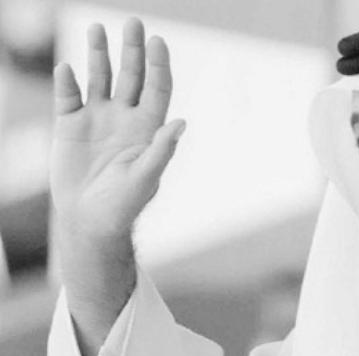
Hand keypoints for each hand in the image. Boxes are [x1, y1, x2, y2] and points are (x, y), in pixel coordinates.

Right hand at [50, 18, 184, 240]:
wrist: (89, 220)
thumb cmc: (124, 204)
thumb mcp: (146, 178)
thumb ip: (161, 149)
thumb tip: (181, 122)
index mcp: (148, 128)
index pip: (157, 89)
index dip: (159, 65)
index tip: (158, 41)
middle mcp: (124, 117)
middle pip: (131, 76)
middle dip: (132, 50)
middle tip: (134, 22)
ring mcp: (97, 118)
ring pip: (100, 78)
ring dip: (99, 54)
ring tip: (97, 28)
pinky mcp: (69, 125)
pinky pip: (68, 96)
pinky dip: (68, 81)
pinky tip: (67, 68)